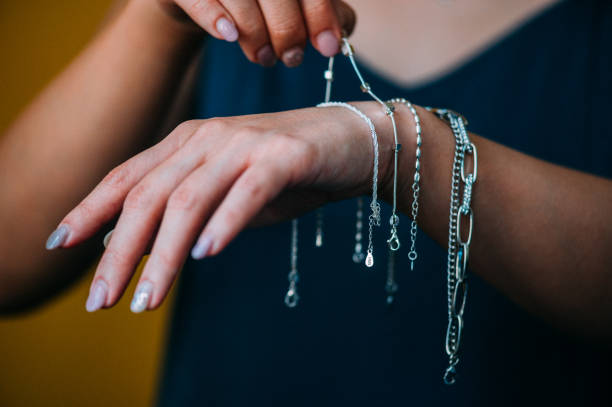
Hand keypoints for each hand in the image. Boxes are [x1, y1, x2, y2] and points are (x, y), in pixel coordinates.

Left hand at [49, 103, 394, 312]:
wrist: (351, 142)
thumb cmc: (284, 172)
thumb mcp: (223, 193)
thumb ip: (178, 211)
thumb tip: (124, 240)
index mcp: (187, 143)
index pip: (128, 177)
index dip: (91, 208)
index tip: (60, 244)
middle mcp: (209, 138)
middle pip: (150, 196)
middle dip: (120, 252)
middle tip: (103, 301)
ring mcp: (246, 144)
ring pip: (190, 200)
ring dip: (165, 255)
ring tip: (146, 300)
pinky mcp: (285, 156)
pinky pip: (248, 192)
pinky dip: (224, 223)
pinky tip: (205, 254)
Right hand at [156, 0, 355, 65]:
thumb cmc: (253, 0)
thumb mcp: (290, 3)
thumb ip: (321, 10)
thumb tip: (341, 34)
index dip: (322, 15)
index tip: (328, 48)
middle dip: (288, 30)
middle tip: (290, 59)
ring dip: (255, 33)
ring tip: (262, 58)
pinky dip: (215, 18)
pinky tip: (229, 36)